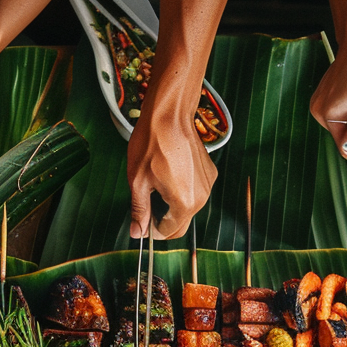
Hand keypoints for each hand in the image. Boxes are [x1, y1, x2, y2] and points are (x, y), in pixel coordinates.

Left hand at [128, 107, 215, 238]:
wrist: (170, 114)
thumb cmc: (152, 144)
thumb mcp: (138, 181)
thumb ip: (140, 210)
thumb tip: (137, 232)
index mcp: (184, 203)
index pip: (171, 232)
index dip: (154, 231)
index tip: (142, 223)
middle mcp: (202, 197)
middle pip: (182, 222)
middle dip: (164, 220)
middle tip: (147, 207)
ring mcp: (208, 184)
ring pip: (189, 207)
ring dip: (173, 205)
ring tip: (157, 186)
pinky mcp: (210, 172)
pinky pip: (196, 191)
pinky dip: (183, 190)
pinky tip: (169, 175)